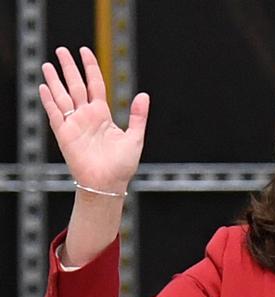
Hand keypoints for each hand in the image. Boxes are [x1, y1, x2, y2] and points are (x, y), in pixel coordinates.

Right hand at [39, 46, 148, 193]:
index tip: (85, 51)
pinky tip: (44, 87)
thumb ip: (138, 116)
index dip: (90, 67)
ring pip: (62, 96)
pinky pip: (55, 113)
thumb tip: (144, 95)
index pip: (95, 85)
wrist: (108, 184)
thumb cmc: (122, 166)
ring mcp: (74, 124)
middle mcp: (87, 116)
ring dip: (55, 80)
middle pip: (76, 85)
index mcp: (102, 115)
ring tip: (48, 65)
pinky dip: (49, 100)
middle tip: (62, 50)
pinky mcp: (64, 134)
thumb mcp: (135, 138)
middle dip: (69, 67)